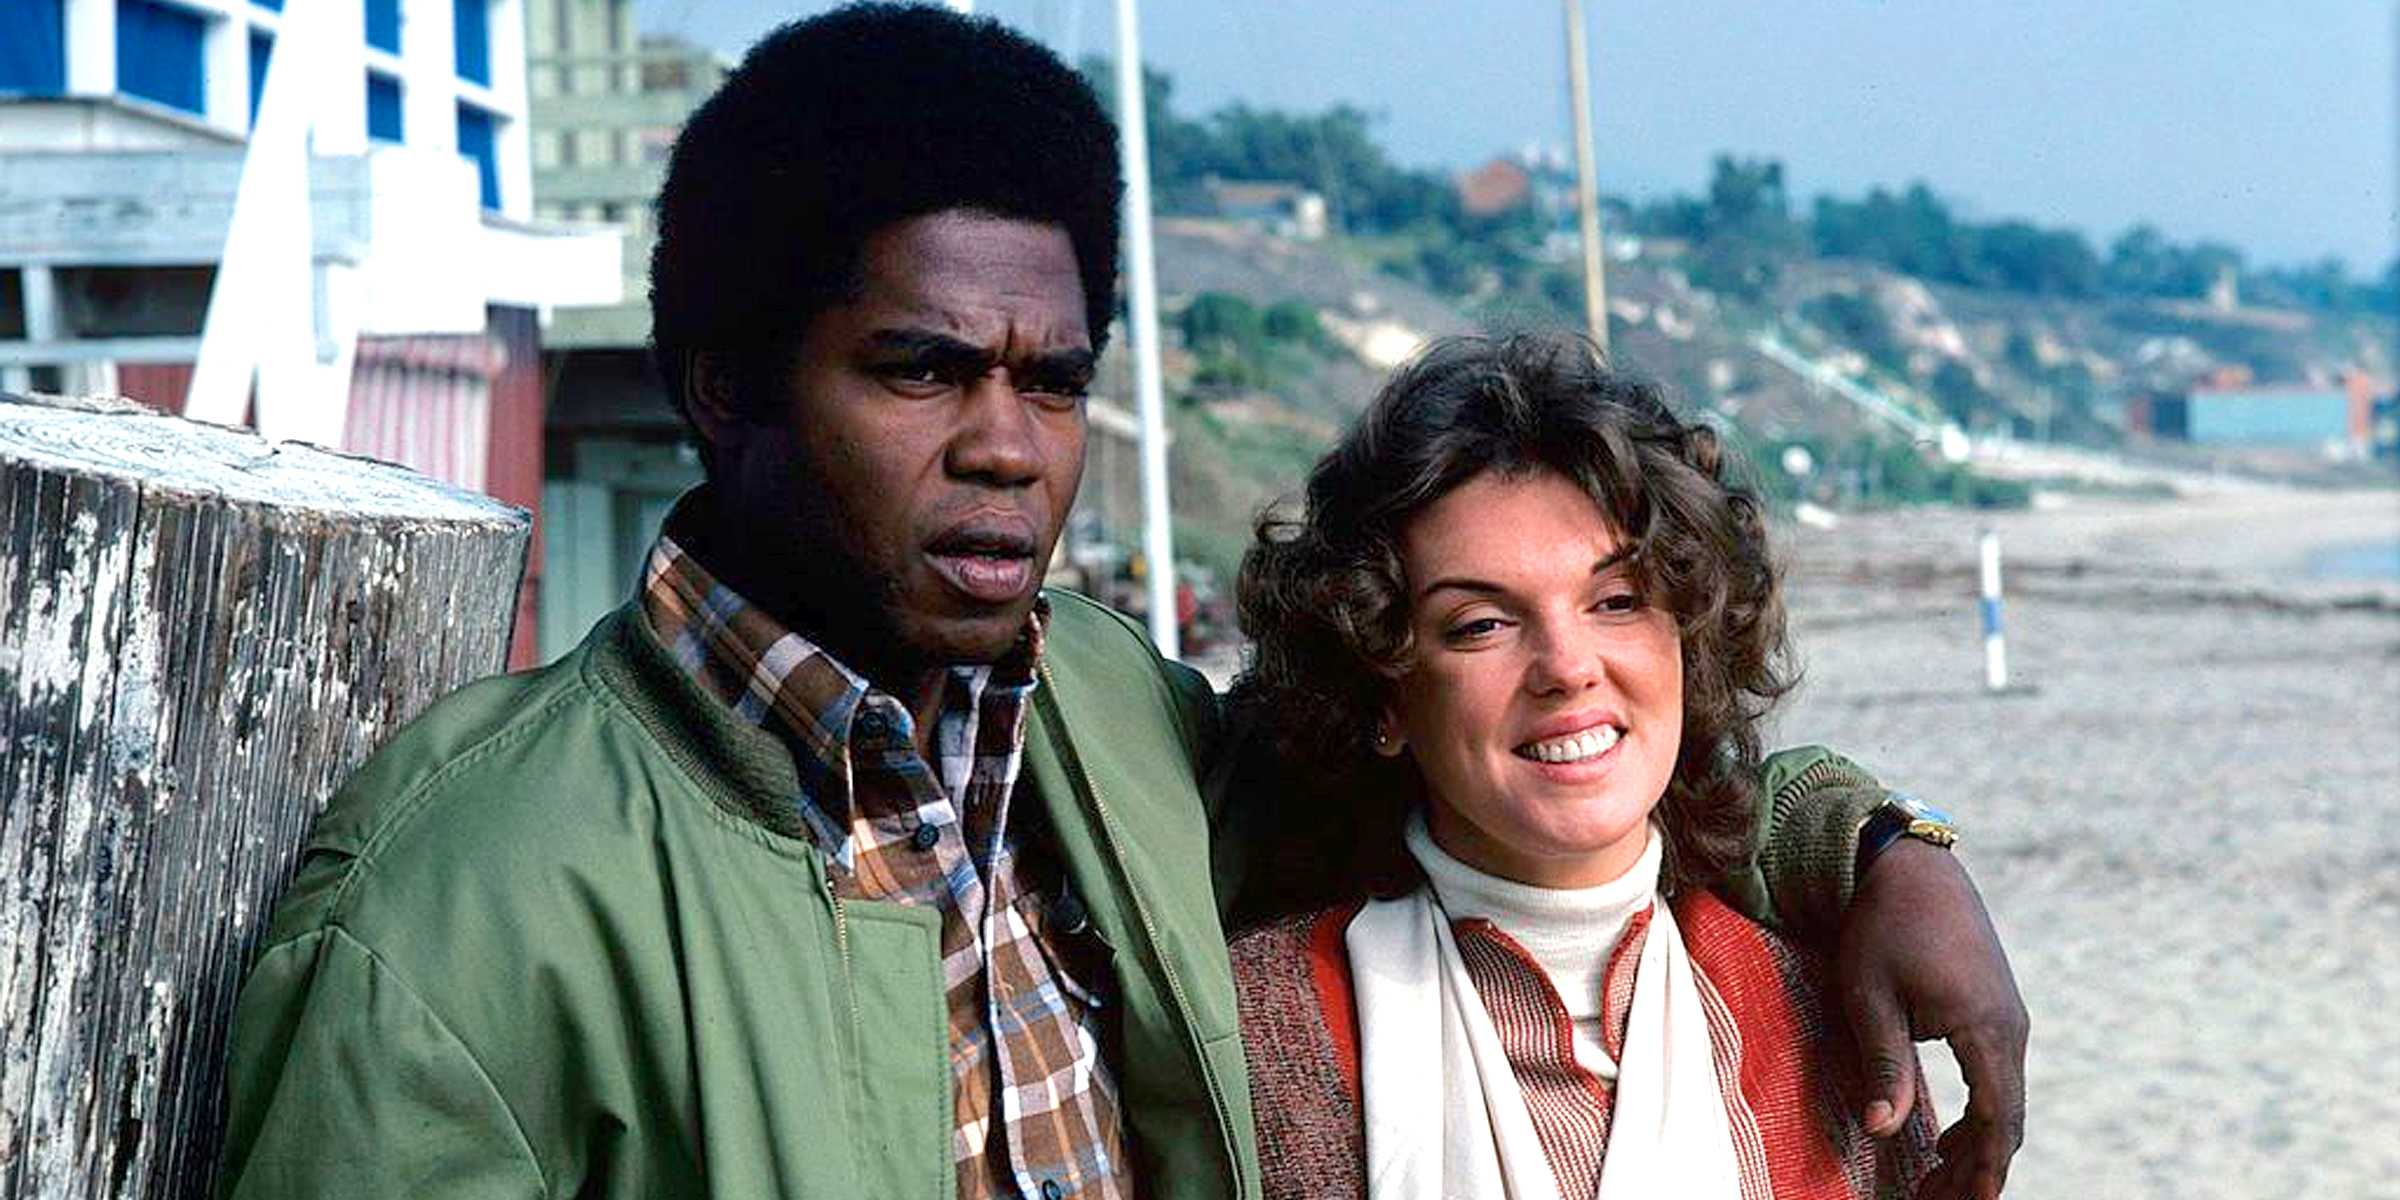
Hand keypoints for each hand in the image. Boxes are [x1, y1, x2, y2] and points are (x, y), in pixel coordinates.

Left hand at [1837, 840, 2028, 1199]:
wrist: (1909, 866)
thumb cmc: (1882, 927)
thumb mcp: (1870, 997)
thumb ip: (1883, 1065)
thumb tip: (1882, 1131)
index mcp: (1984, 1026)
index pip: (1997, 1117)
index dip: (1986, 1168)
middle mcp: (2009, 1026)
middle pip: (2005, 1118)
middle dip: (1977, 1169)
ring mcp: (2008, 1016)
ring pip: (2003, 1100)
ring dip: (1977, 1145)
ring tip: (1941, 1184)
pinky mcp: (1996, 1009)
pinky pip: (1997, 1076)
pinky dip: (1979, 1114)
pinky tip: (1949, 1140)